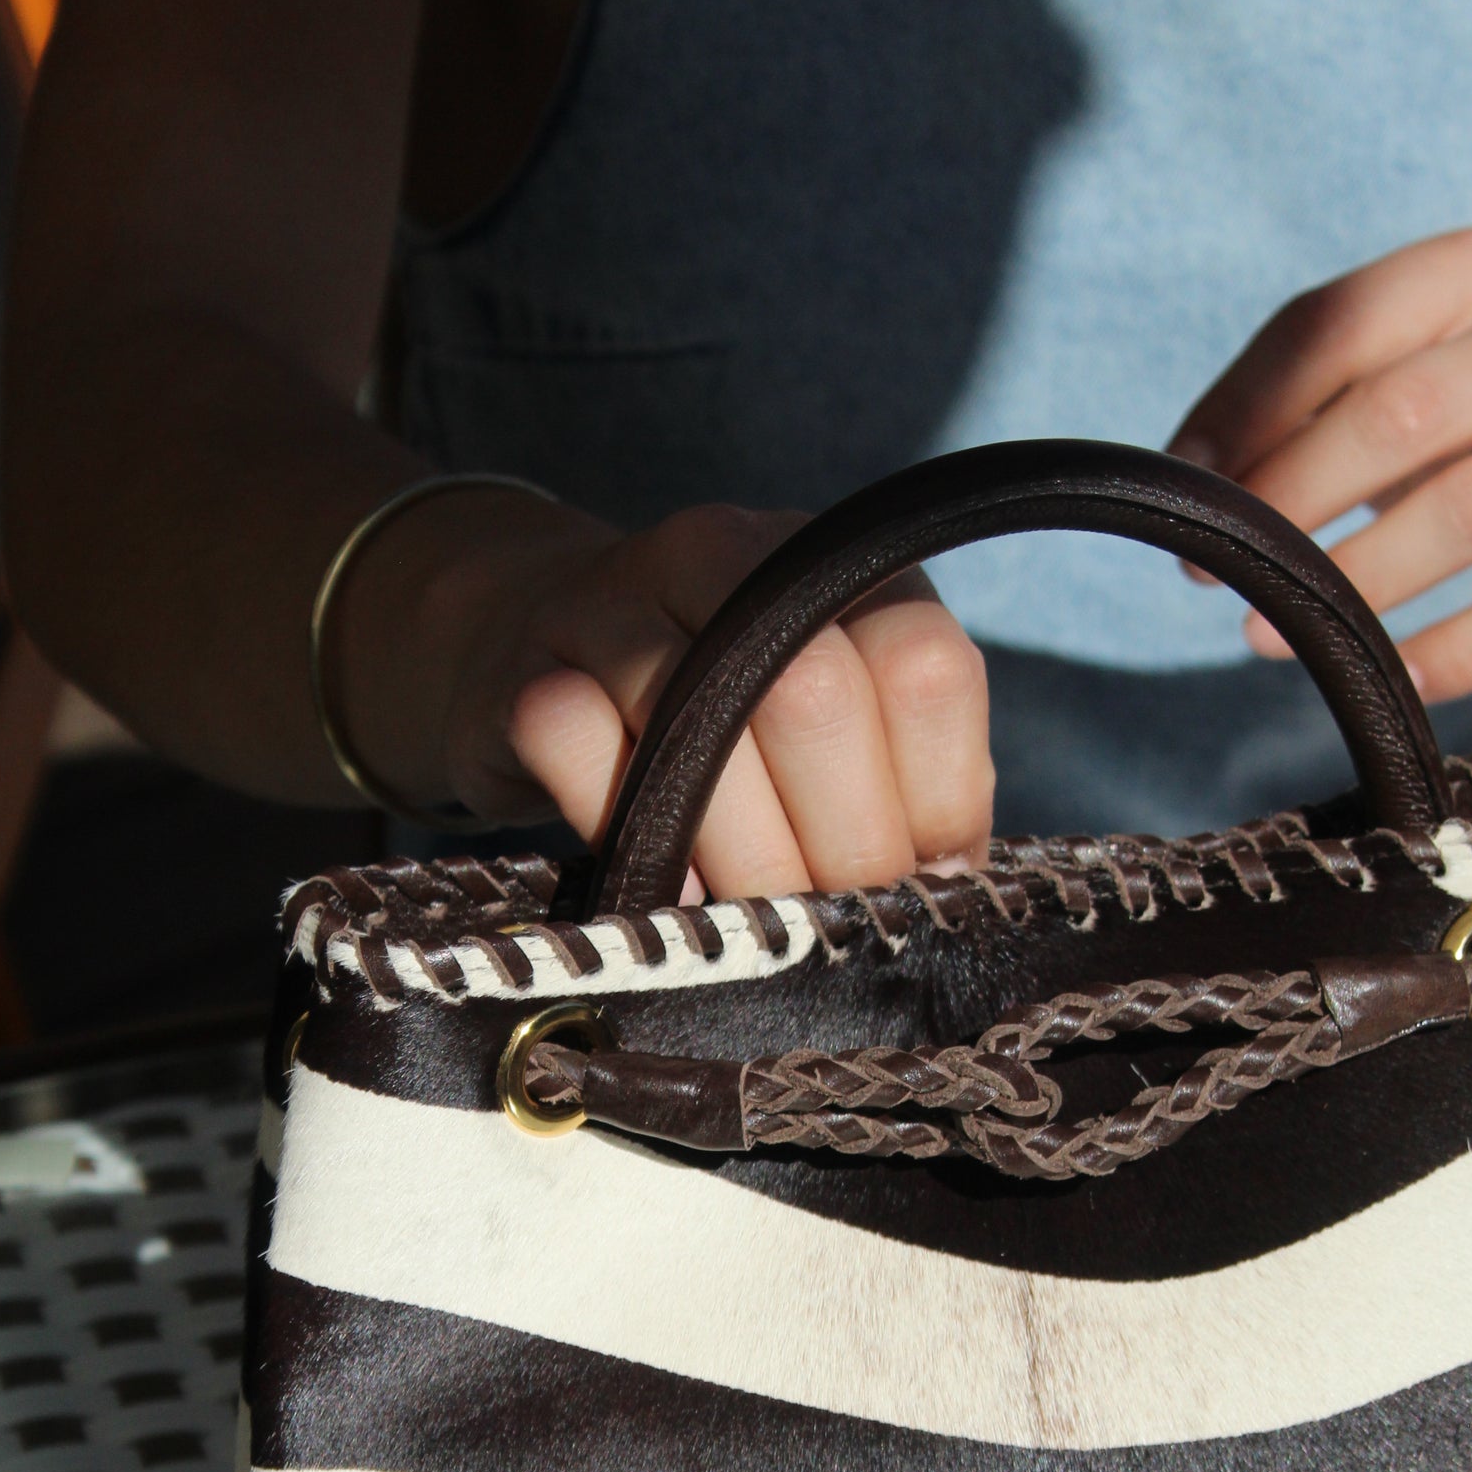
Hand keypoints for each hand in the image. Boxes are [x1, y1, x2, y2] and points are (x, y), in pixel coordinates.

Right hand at [334, 484, 992, 896]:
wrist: (533, 644)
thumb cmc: (721, 721)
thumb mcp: (836, 739)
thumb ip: (902, 793)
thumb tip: (945, 891)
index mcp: (843, 567)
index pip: (924, 668)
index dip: (933, 797)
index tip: (917, 877)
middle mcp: (735, 553)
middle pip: (816, 693)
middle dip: (840, 843)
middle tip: (832, 917)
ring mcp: (619, 597)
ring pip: (699, 725)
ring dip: (739, 854)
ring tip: (754, 918)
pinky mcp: (525, 666)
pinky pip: (575, 745)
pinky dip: (623, 830)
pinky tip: (657, 875)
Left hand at [1170, 228, 1471, 697]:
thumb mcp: (1443, 370)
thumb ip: (1332, 397)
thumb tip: (1199, 476)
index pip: (1344, 322)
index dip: (1250, 406)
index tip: (1187, 482)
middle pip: (1397, 414)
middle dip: (1287, 498)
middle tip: (1216, 566)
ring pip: (1464, 510)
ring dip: (1351, 582)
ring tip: (1267, 632)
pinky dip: (1447, 649)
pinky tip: (1385, 677)